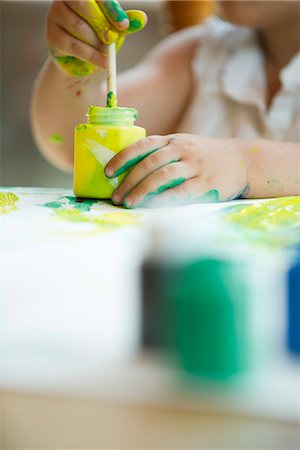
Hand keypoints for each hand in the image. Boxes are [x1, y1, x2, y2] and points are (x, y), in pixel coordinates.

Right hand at [47, 0, 146, 75]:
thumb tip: (143, 18)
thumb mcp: (114, 29)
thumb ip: (125, 23)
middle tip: (113, 39)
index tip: (124, 26)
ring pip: (79, 28)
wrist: (79, 59)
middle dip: (102, 24)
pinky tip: (103, 64)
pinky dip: (91, 56)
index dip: (111, 8)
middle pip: (84, 5)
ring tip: (107, 53)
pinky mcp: (51, 36)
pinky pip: (74, 46)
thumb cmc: (98, 37)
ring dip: (97, 43)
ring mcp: (54, 16)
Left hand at [105, 134, 248, 207]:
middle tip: (116, 196)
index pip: (143, 145)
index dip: (123, 158)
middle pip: (149, 163)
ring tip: (129, 203)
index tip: (108, 172)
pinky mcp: (206, 183)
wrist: (242, 161)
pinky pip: (182, 191)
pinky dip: (165, 199)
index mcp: (173, 141)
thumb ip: (162, 154)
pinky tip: (152, 206)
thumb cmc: (206, 157)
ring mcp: (195, 166)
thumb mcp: (185, 146)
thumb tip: (130, 171)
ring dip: (142, 190)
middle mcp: (182, 150)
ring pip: (163, 176)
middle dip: (129, 180)